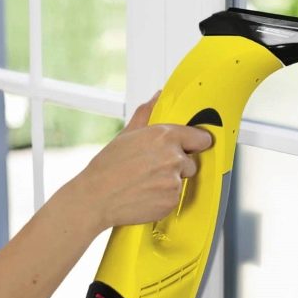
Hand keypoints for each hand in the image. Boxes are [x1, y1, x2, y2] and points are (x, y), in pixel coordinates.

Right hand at [66, 91, 212, 233]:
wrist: (95, 197)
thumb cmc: (108, 166)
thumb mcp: (127, 134)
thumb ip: (147, 113)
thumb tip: (159, 97)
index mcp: (164, 136)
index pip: (202, 138)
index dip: (196, 143)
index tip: (191, 147)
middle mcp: (173, 157)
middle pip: (192, 162)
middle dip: (178, 166)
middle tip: (153, 168)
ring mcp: (174, 180)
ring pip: (183, 181)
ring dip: (169, 182)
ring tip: (146, 182)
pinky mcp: (171, 200)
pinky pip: (175, 198)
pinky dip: (164, 198)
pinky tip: (146, 194)